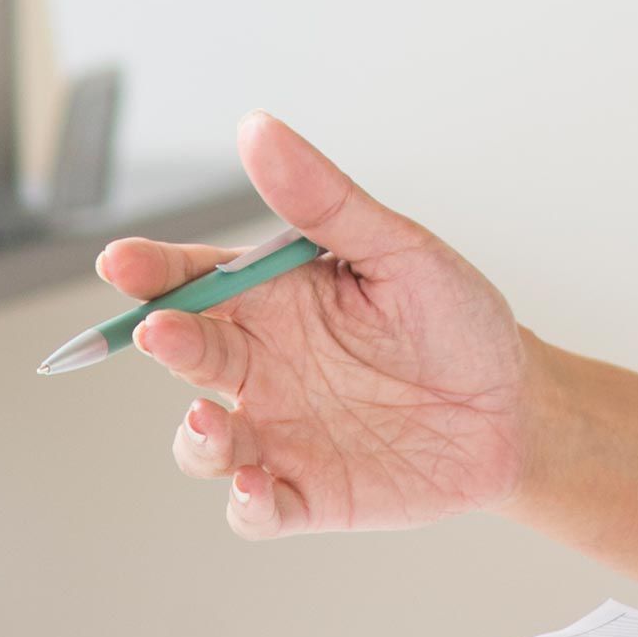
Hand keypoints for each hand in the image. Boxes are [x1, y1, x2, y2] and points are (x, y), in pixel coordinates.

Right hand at [105, 112, 527, 538]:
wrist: (516, 408)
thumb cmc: (454, 320)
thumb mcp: (398, 248)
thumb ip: (325, 199)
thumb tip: (257, 129)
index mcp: (276, 298)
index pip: (196, 278)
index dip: (152, 270)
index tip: (121, 262)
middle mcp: (265, 365)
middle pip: (191, 353)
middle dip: (165, 341)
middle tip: (162, 331)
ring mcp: (281, 432)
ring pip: (204, 440)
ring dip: (196, 435)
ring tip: (210, 420)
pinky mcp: (309, 492)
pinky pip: (256, 508)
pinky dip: (245, 503)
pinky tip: (255, 484)